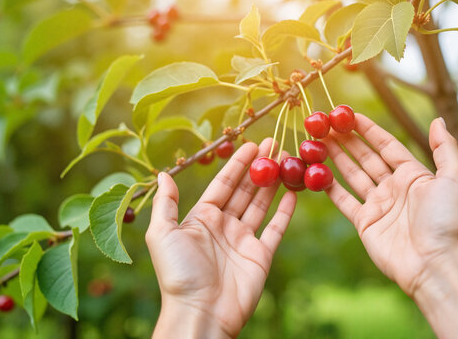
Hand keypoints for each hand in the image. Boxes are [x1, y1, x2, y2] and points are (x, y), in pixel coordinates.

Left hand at [146, 139, 295, 337]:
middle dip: (259, 167)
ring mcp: (244, 240)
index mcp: (202, 218)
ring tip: (287, 161)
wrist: (200, 313)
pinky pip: (275, 228)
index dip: (237, 164)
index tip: (251, 144)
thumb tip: (162, 174)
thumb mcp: (163, 234)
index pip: (223, 184)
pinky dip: (285, 211)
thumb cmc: (178, 274)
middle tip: (274, 144)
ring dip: (273, 183)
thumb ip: (166, 204)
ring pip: (261, 205)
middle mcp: (224, 226)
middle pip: (245, 190)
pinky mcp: (261, 255)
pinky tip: (294, 193)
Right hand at [322, 114, 457, 295]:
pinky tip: (316, 172)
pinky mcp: (365, 223)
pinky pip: (344, 201)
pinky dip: (329, 187)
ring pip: (352, 175)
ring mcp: (378, 205)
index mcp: (414, 174)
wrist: (436, 264)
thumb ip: (444, 147)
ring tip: (316, 141)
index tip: (348, 114)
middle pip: (365, 157)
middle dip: (346, 140)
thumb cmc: (448, 220)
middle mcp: (395, 188)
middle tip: (325, 124)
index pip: (386, 145)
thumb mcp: (455, 177)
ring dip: (335, 157)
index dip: (367, 129)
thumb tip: (437, 120)